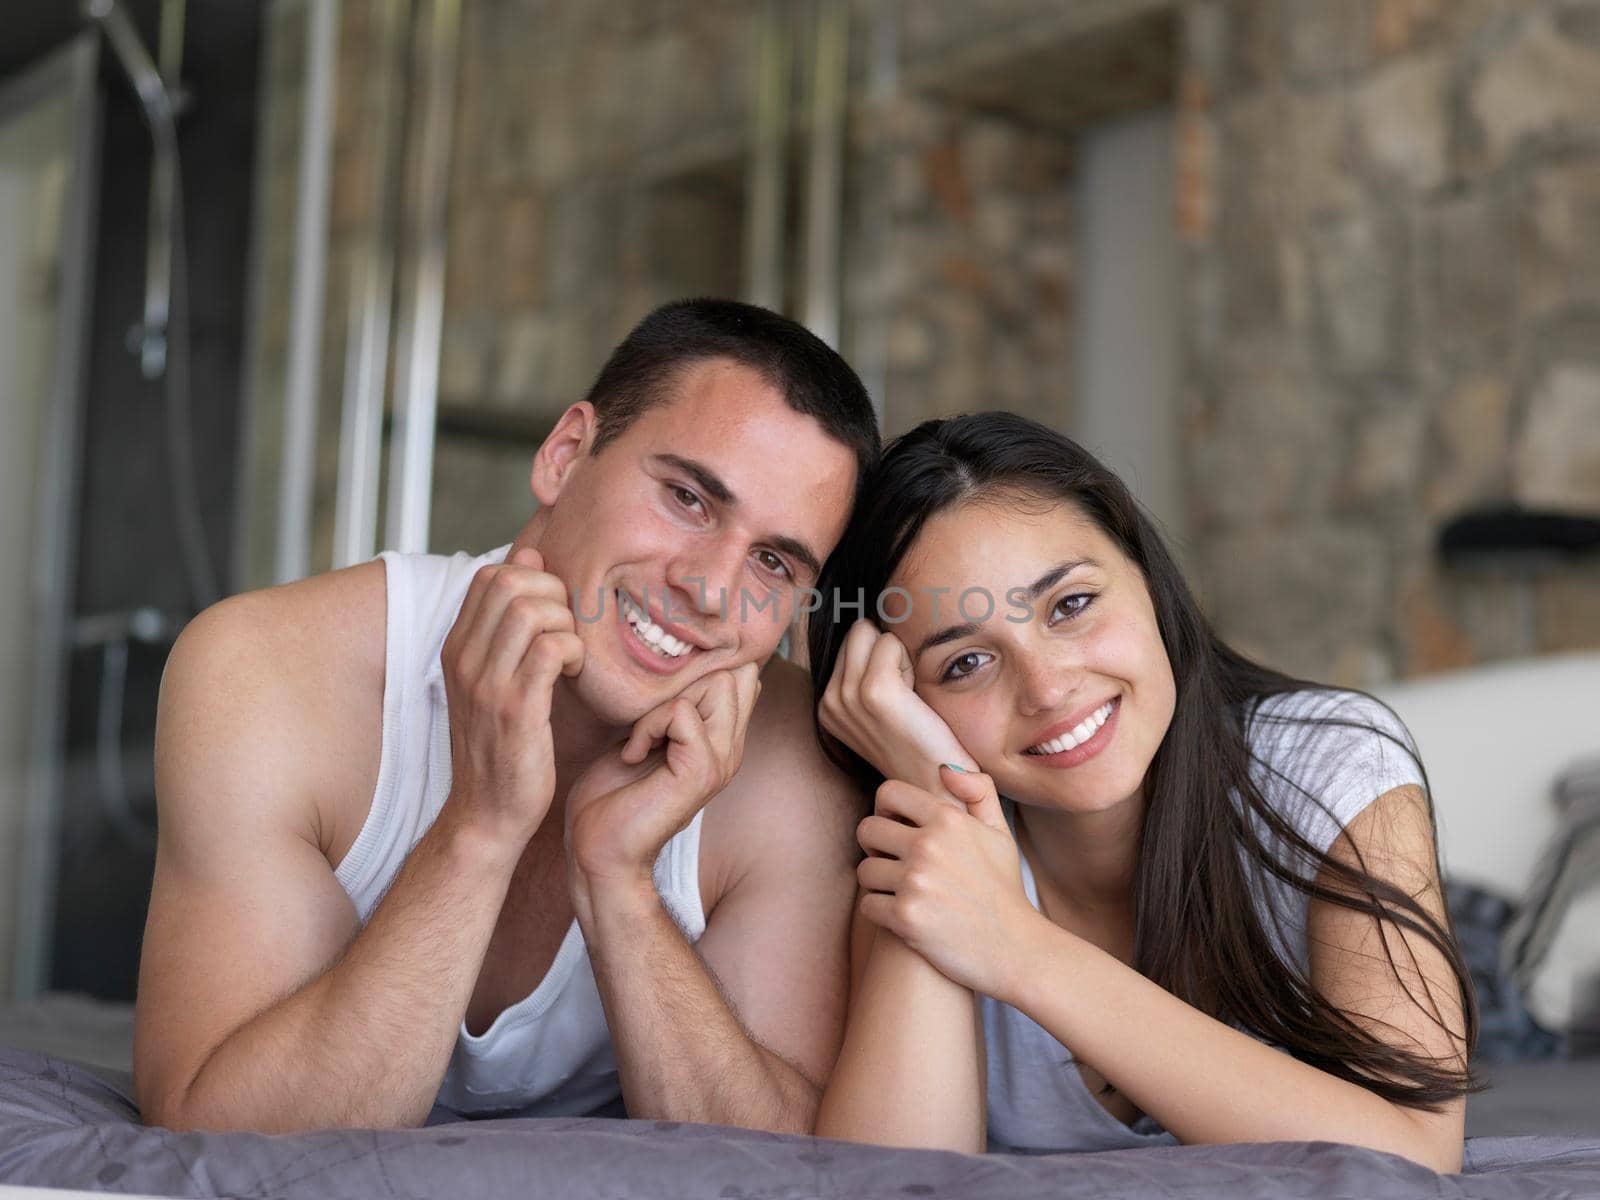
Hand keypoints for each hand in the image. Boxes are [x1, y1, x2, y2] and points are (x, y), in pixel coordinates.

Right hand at [438, 546, 582, 845]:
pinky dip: (575, 652)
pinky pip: (552, 649)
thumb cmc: (502, 744)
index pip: (491, 575)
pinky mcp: (516, 710)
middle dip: (555, 596)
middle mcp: (464, 659)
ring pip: (533, 609)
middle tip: (568, 633)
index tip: (553, 616)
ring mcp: (486, 684)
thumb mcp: (496, 676)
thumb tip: (528, 552)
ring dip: (567, 624)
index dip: (533, 580)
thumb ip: (508, 618)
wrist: (487, 814)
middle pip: (512, 581)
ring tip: (573, 655)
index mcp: (457, 647)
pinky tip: (576, 675)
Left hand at [566, 663, 761, 894]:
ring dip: (664, 705)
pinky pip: (681, 713)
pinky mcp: (701, 770)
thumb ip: (674, 709)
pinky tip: (633, 755)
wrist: (600, 850)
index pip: (743, 675)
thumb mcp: (648, 736)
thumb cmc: (613, 795)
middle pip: (731, 673)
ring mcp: (721, 760)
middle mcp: (731, 749)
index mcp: (723, 739)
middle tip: (650, 724)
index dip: (700, 670)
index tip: (659, 701)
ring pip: (716, 685)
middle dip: (683, 684)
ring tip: (642, 739)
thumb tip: (680, 670)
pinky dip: (648, 727)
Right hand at [818, 620, 977, 792]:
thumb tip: (873, 624)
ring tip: (909, 698)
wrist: (938, 788)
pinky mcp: (875, 692)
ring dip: (898, 656)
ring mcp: (847, 696)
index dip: (881, 659)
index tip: (897, 700)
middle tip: (905, 695)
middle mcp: (829, 701)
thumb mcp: (881, 711)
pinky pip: (892, 643)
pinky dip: (910, 662)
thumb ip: (866, 674)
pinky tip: (915, 700)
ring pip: (873, 633)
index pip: (851, 642)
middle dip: (885, 651)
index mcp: (827, 706)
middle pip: (858, 631)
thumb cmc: (921, 745)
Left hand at [856, 766, 1042, 999]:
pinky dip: (880, 912)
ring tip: (900, 892)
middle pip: (867, 830)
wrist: (1015, 949)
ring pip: (864, 870)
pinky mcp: (905, 917)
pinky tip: (902, 916)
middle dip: (876, 847)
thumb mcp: (1000, 834)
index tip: (897, 829)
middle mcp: (928, 845)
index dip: (887, 810)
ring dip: (877, 883)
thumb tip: (943, 769)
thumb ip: (978, 791)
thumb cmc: (1003, 890)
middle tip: (894, 863)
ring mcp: (915, 882)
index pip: (888, 793)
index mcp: (948, 819)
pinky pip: (867, 905)